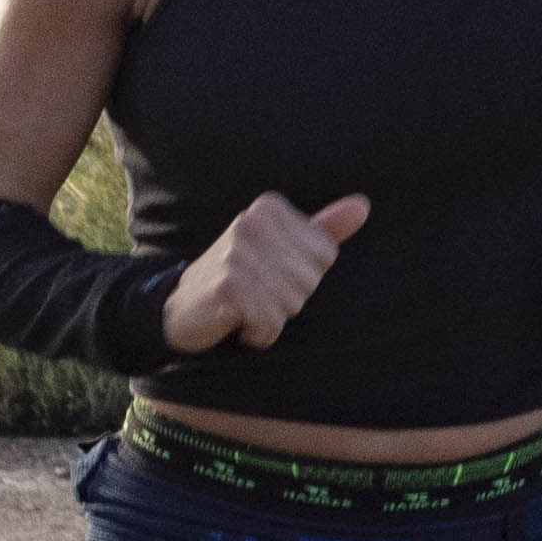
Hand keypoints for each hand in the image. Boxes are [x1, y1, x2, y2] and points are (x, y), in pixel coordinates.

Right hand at [165, 190, 368, 354]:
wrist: (178, 307)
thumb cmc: (237, 278)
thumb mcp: (279, 248)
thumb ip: (322, 229)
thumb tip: (363, 206)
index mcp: (269, 208)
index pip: (324, 255)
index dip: (301, 277)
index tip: (267, 274)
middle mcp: (252, 222)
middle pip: (310, 280)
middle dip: (287, 299)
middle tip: (253, 293)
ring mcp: (238, 253)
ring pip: (292, 304)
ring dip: (271, 318)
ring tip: (243, 306)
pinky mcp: (229, 285)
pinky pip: (270, 323)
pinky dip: (258, 334)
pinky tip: (235, 322)